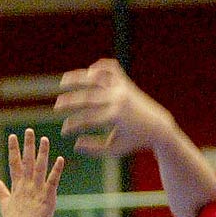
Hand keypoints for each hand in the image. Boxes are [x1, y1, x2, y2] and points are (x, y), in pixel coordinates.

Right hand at [0, 128, 64, 216]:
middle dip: (27, 145)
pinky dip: (56, 170)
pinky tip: (60, 159)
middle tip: (29, 130)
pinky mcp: (47, 198)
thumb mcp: (5, 204)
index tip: (13, 135)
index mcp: (17, 186)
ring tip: (44, 139)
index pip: (14, 163)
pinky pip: (52, 181)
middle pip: (27, 161)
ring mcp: (36, 192)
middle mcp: (26, 186)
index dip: (13, 149)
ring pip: (39, 168)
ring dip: (42, 153)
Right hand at [55, 58, 172, 156]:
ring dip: (77, 78)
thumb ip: (94, 149)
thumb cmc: (135, 141)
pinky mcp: (126, 82)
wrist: (158, 127)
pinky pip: (111, 68)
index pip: (87, 119)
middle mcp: (118, 99)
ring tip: (62, 82)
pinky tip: (89, 73)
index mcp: (116, 117)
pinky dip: (99, 67)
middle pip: (88, 97)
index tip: (64, 130)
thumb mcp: (115, 150)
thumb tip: (75, 144)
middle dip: (69, 102)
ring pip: (96, 78)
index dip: (73, 125)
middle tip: (56, 107)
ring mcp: (122, 88)